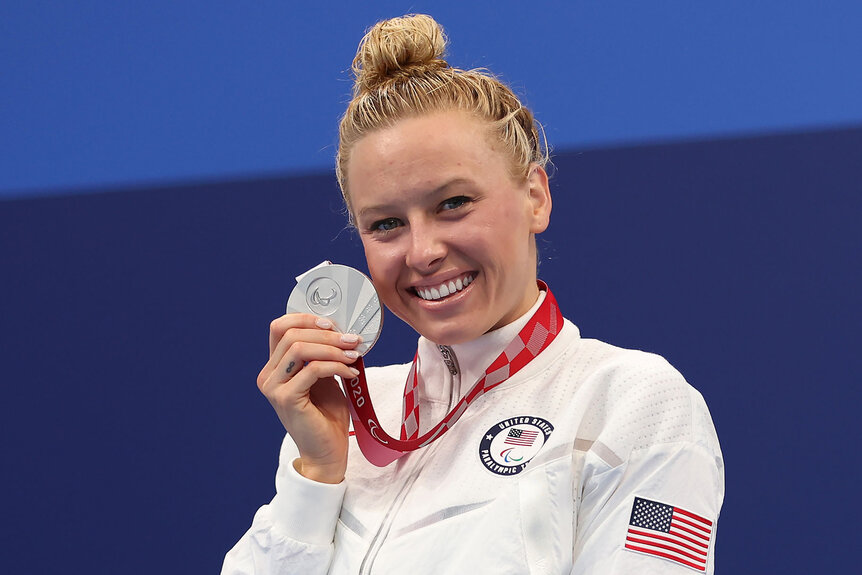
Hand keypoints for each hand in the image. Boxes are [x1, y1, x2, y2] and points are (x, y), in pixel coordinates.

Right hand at [257, 314, 360, 483]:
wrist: (326, 452)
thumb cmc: (326, 415)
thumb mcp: (324, 377)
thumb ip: (322, 355)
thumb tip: (339, 330)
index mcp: (274, 367)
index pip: (280, 328)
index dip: (306, 319)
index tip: (333, 325)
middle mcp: (268, 375)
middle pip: (291, 335)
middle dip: (327, 334)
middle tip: (353, 340)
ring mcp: (274, 388)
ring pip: (300, 349)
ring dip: (332, 348)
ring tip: (354, 355)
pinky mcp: (286, 399)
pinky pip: (313, 369)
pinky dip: (336, 366)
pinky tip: (351, 374)